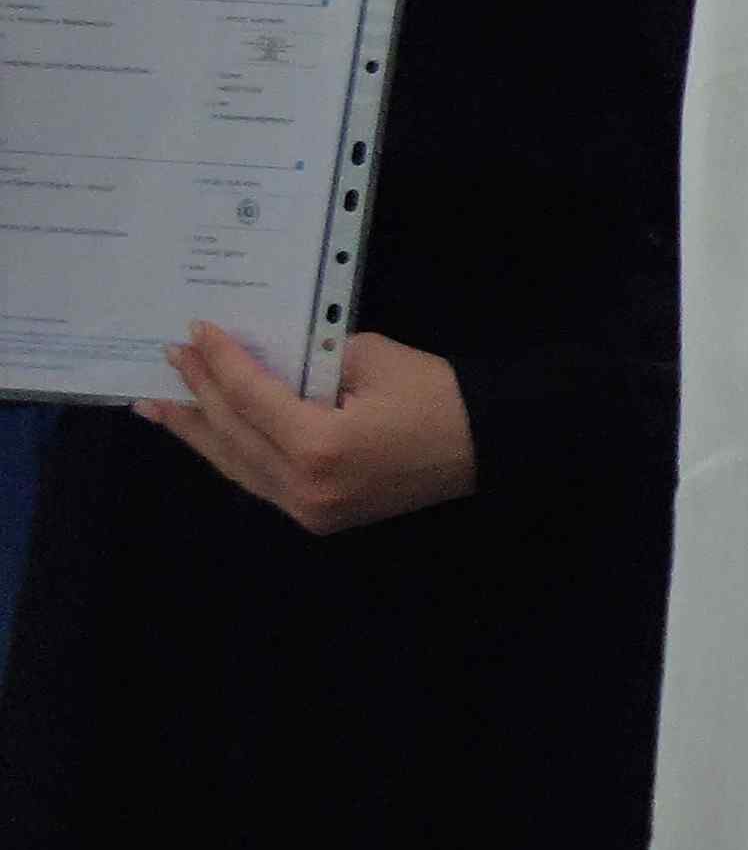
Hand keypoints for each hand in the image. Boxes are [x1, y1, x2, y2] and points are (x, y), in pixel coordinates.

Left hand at [141, 325, 476, 533]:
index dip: (219, 361)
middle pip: (232, 434)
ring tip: (159, 407)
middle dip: (198, 393)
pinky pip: (259, 482)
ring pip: (235, 466)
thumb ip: (311, 360)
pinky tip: (209, 435)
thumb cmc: (437, 395)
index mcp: (319, 446)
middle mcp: (304, 486)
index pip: (249, 397)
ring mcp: (308, 509)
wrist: (487, 444)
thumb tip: (266, 361)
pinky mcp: (317, 517)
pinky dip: (231, 454)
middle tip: (171, 360)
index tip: (195, 332)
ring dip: (196, 433)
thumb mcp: (372, 359)